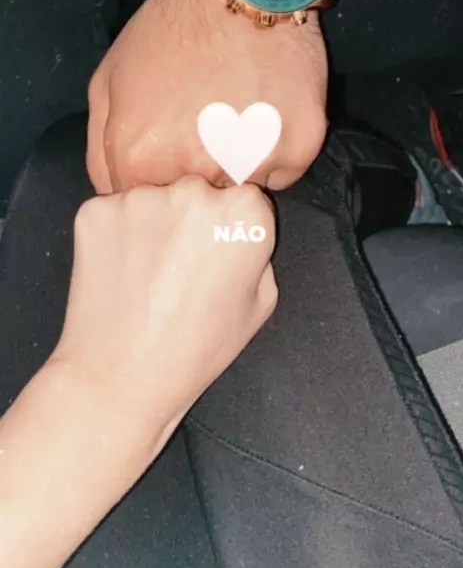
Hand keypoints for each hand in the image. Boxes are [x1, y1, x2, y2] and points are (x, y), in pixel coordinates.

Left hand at [51, 176, 276, 451]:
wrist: (121, 377)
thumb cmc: (198, 348)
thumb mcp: (261, 304)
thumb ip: (258, 252)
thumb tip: (237, 228)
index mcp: (245, 213)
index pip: (245, 197)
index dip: (234, 225)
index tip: (220, 253)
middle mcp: (193, 192)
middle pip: (198, 190)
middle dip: (192, 217)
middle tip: (182, 265)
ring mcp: (140, 198)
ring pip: (154, 198)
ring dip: (153, 224)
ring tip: (148, 274)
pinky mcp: (95, 209)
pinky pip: (114, 211)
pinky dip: (116, 233)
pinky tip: (120, 271)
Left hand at [87, 0, 327, 192]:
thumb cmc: (168, 32)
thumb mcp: (108, 84)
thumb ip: (102, 154)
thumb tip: (118, 197)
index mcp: (142, 160)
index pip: (149, 214)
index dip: (161, 188)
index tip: (171, 161)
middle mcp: (197, 170)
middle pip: (198, 209)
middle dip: (198, 180)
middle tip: (205, 131)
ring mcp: (253, 160)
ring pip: (242, 195)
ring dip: (237, 168)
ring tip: (237, 114)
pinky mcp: (300, 147)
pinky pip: (283, 175)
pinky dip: (275, 154)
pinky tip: (266, 112)